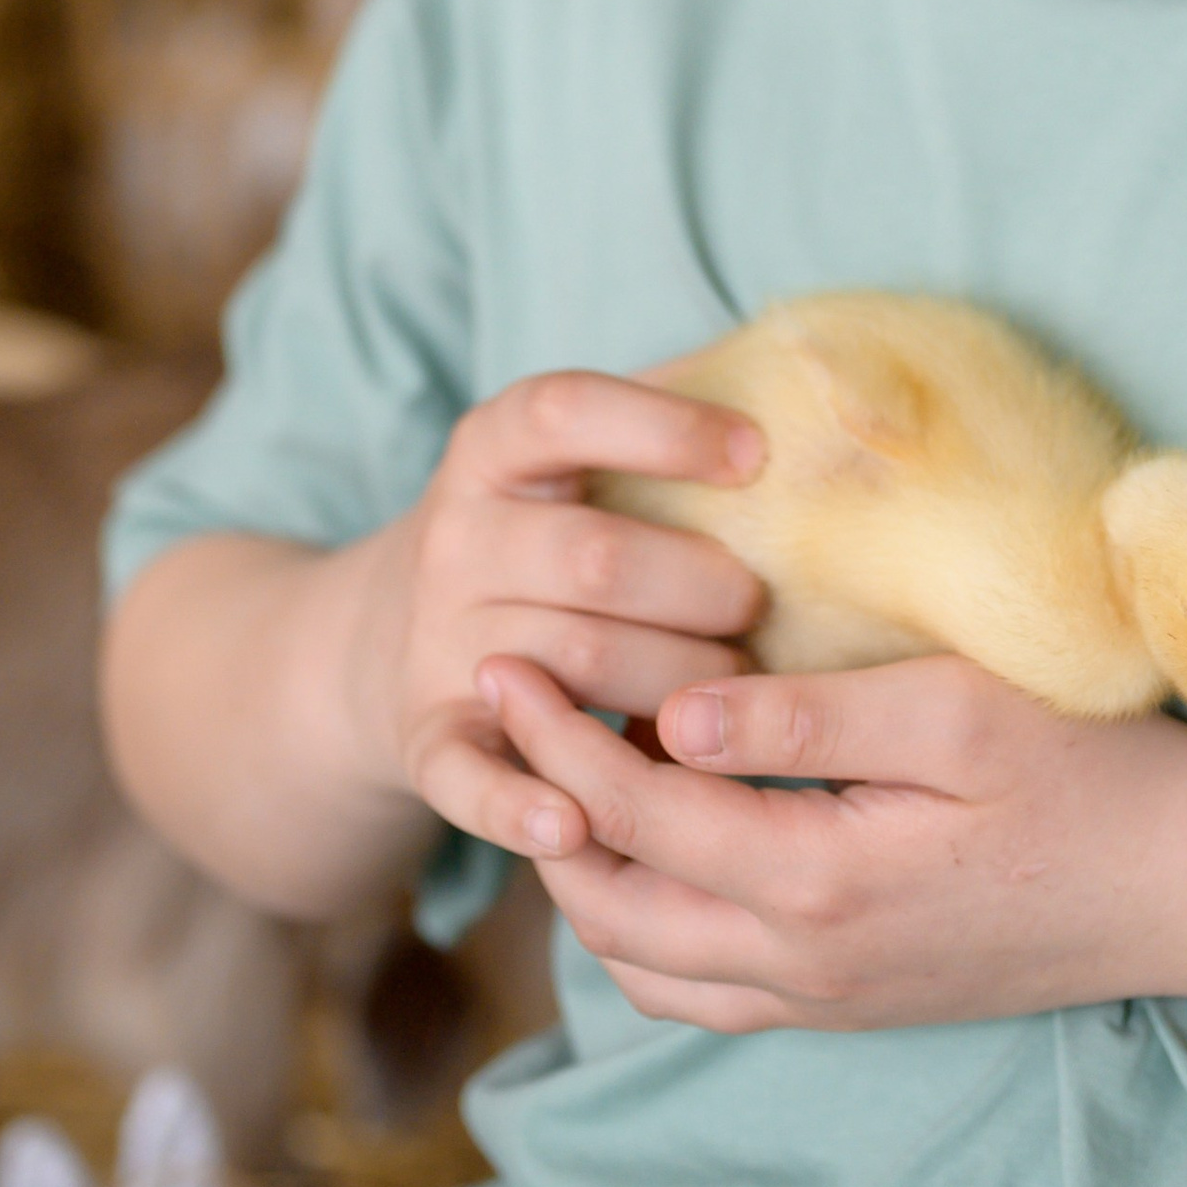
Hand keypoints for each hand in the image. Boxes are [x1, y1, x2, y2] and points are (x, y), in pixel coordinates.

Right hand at [346, 371, 768, 861]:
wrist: (384, 634)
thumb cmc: (541, 527)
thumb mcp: (569, 453)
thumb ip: (662, 409)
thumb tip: (802, 363)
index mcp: (493, 448)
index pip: (566, 411)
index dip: (664, 428)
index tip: (756, 453)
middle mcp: (457, 537)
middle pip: (591, 557)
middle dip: (700, 584)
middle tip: (759, 604)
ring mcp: (438, 641)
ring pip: (568, 666)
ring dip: (672, 685)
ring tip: (736, 692)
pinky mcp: (426, 737)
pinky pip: (469, 776)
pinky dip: (518, 807)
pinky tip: (577, 822)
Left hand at [480, 649, 1186, 1032]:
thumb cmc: (1091, 775)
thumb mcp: (956, 712)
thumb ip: (809, 717)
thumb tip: (675, 710)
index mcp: (817, 881)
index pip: (634, 810)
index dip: (553, 732)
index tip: (500, 656)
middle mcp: (803, 964)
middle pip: (611, 904)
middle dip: (541, 804)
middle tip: (506, 706)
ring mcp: (826, 998)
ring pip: (644, 964)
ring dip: (587, 873)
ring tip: (565, 767)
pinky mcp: (852, 1003)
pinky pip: (703, 990)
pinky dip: (647, 923)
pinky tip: (661, 841)